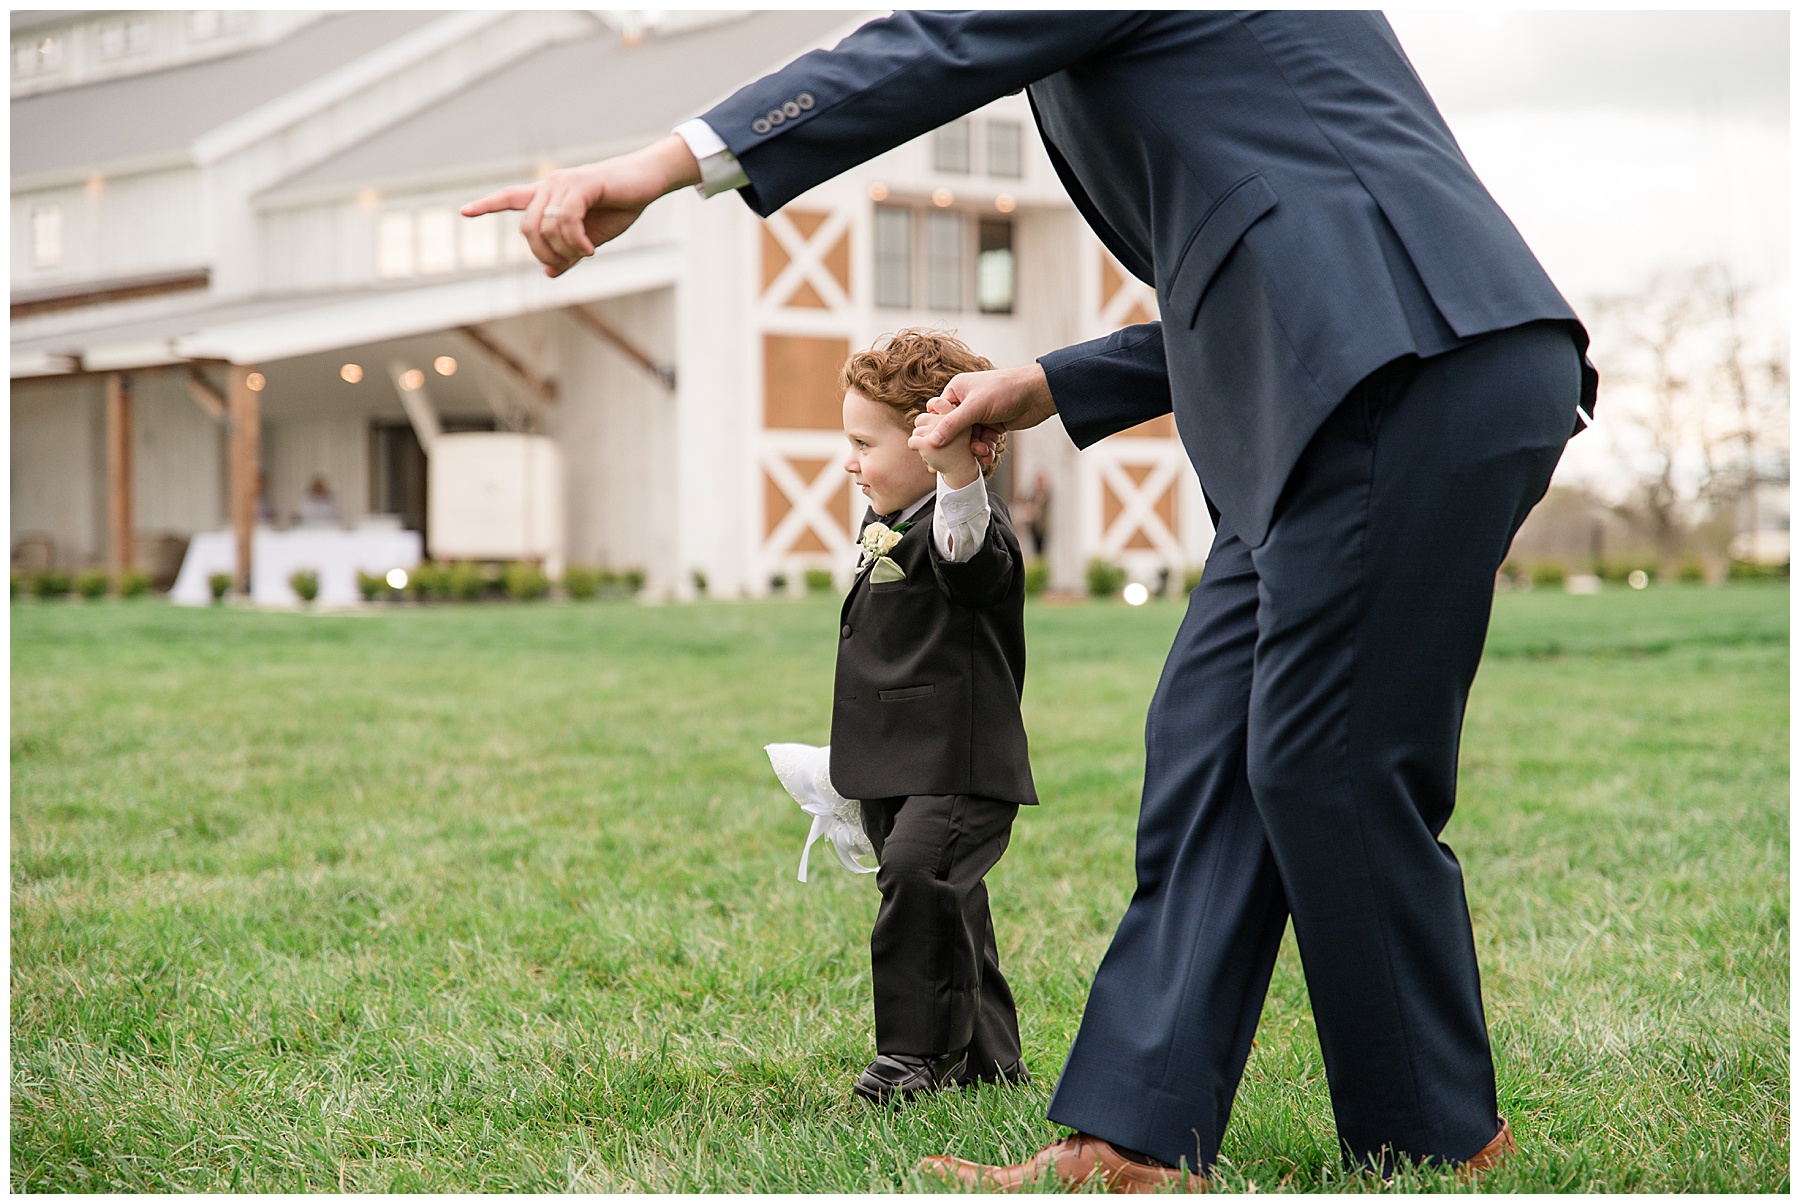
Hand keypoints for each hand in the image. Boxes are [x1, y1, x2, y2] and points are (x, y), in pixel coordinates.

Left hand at [460, 134, 700, 277]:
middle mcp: (550, 185)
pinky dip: (576, 242)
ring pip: (546, 227)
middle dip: (543, 253)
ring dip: (565, 250)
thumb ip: (568, 254)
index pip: (510, 198)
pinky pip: (566, 220)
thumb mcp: (591, 238)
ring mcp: (564, 183)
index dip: (486, 205)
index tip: (463, 212)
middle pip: (527, 228)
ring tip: (586, 255)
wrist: (647, 182)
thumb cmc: (620, 206)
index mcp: (549, 196)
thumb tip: (548, 273)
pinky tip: (591, 250)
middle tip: (567, 264)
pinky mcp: (580, 185)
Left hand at [909, 411, 980, 488]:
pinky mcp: (926, 444)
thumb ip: (946, 414)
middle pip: (921, 418)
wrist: (961, 469)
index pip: (936, 402)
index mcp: (954, 412)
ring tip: (935, 450)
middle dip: (923, 430)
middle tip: (935, 441)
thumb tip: (930, 404)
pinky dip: (916, 449)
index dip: (932, 412)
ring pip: (916, 431)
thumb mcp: (959, 425)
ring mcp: (936, 432)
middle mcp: (945, 420)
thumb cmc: (958, 446)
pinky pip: (912, 442)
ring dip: (921, 442)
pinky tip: (927, 454)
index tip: (937, 423)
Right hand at [920, 363, 1056, 454]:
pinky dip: (986, 449)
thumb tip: (931, 441)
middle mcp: (966, 402)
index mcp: (957, 390)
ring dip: (975, 448)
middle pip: (954, 430)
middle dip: (959, 445)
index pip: (938, 413)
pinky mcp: (993, 425)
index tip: (934, 448)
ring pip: (970, 438)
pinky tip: (989, 456)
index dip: (936, 431)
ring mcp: (980, 414)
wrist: (1037, 394)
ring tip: (983, 453)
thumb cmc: (1004, 391)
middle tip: (958, 459)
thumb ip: (952, 425)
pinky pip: (984, 441)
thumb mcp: (974, 408)